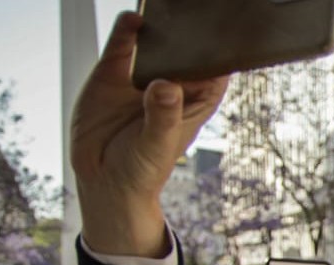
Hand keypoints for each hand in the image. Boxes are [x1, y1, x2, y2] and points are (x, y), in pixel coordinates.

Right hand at [70, 13, 227, 257]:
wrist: (102, 180)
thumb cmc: (142, 170)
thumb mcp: (157, 145)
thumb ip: (162, 116)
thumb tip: (165, 86)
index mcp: (196, 101)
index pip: (218, 69)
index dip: (226, 50)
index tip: (231, 30)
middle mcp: (171, 84)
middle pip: (187, 48)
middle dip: (192, 29)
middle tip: (196, 10)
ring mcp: (141, 76)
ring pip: (154, 41)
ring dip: (159, 25)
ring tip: (165, 8)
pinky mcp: (111, 73)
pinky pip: (121, 44)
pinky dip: (126, 29)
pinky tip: (134, 19)